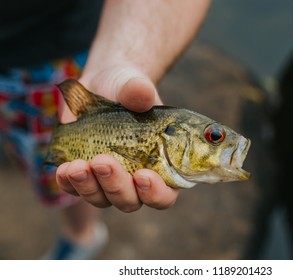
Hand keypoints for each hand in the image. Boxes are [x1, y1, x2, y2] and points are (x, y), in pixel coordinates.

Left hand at [56, 66, 178, 211]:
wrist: (102, 85)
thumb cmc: (128, 88)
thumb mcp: (134, 85)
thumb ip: (139, 91)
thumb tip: (142, 93)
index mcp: (161, 166)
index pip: (165, 195)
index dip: (156, 193)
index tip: (143, 175)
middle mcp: (136, 181)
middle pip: (130, 201)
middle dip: (115, 186)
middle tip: (102, 160)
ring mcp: (109, 181)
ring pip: (101, 199)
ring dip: (88, 187)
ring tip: (76, 165)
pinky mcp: (85, 176)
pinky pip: (75, 189)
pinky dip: (68, 183)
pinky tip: (63, 169)